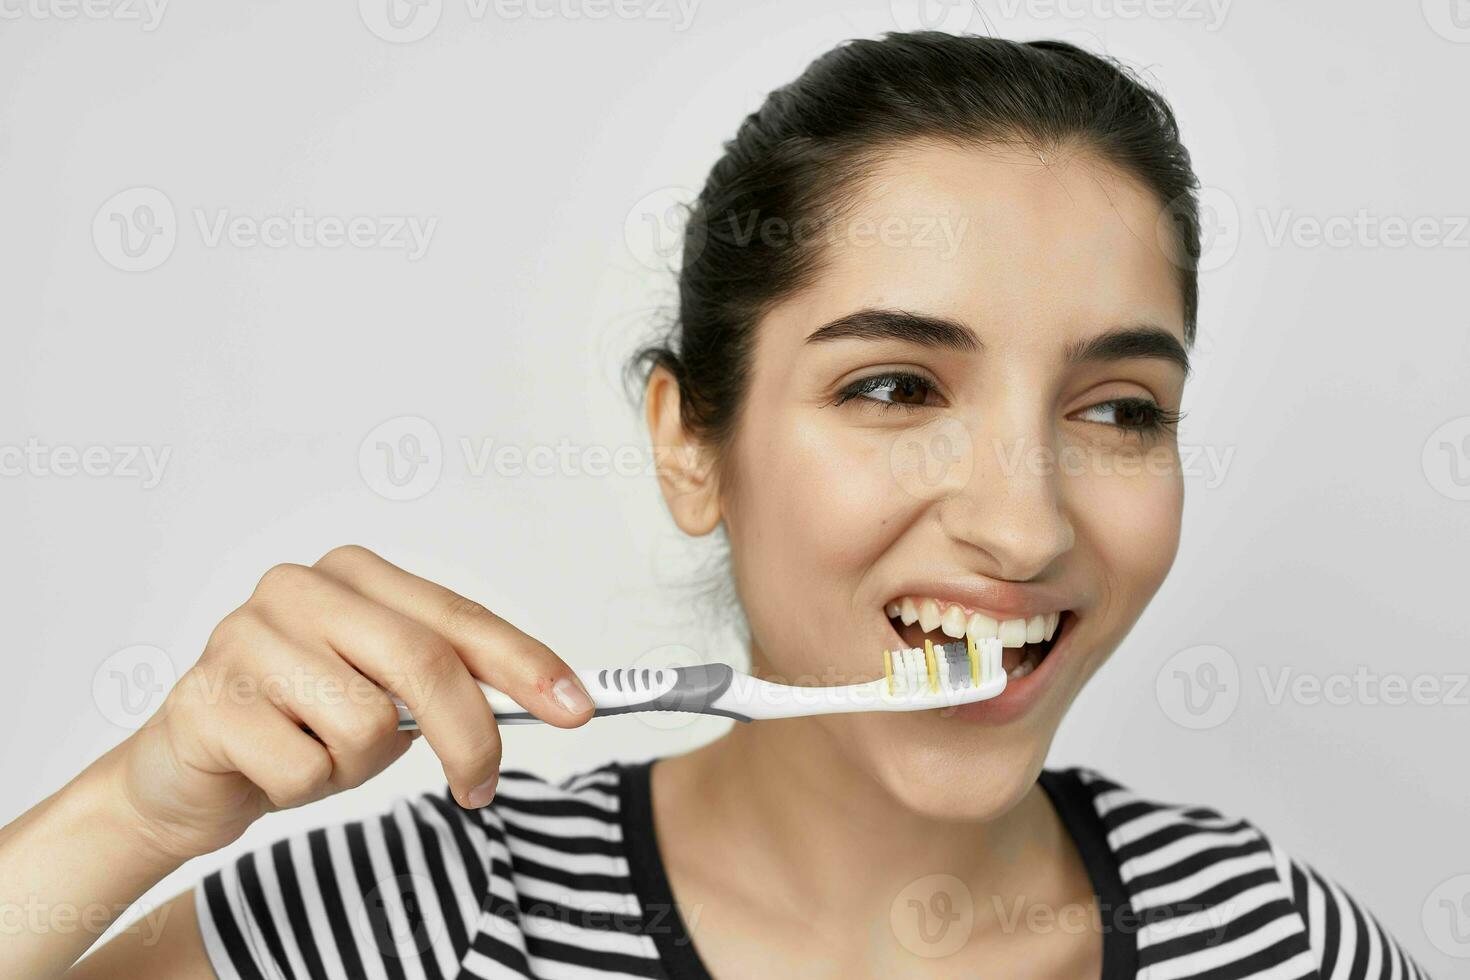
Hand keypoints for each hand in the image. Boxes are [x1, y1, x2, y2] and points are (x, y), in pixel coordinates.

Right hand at [107, 545, 592, 861]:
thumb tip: (555, 696)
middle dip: (470, 736)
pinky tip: (272, 765)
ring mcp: (245, 637)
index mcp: (354, 573)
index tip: (578, 706)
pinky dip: (305, 788)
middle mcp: (299, 588)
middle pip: (423, 662)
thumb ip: (452, 681)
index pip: (459, 616)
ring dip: (360, 766)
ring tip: (321, 753)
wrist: (191, 767)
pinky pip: (304, 769)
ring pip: (365, 724)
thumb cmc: (303, 721)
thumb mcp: (387, 694)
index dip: (526, 663)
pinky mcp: (206, 699)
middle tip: (480, 787)